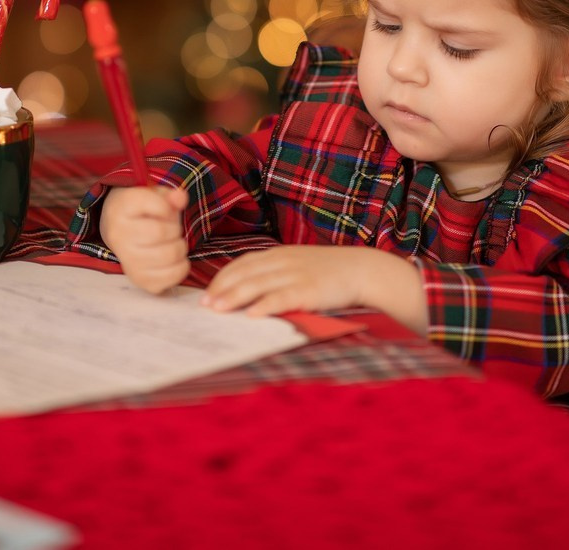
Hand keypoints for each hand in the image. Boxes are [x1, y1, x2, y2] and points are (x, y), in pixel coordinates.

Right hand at [100, 186, 190, 293]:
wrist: (117, 229)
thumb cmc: (142, 211)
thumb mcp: (153, 195)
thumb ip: (170, 196)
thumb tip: (180, 198)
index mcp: (122, 207)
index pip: (157, 206)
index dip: (168, 207)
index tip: (165, 210)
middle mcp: (119, 235)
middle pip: (161, 232)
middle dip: (175, 229)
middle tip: (171, 229)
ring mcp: (126, 259)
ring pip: (167, 255)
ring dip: (180, 248)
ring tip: (174, 243)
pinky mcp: (138, 278)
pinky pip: (168, 278)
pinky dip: (180, 268)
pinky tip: (174, 260)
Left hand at [202, 246, 427, 332]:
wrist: (364, 270)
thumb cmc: (330, 272)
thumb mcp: (299, 264)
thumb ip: (276, 273)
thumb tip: (248, 291)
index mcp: (280, 254)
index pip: (242, 263)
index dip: (222, 278)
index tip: (207, 292)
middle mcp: (284, 261)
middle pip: (245, 274)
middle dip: (221, 289)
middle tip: (204, 305)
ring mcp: (296, 274)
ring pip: (257, 285)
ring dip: (234, 297)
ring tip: (218, 309)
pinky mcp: (309, 290)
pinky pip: (282, 298)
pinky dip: (265, 306)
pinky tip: (251, 315)